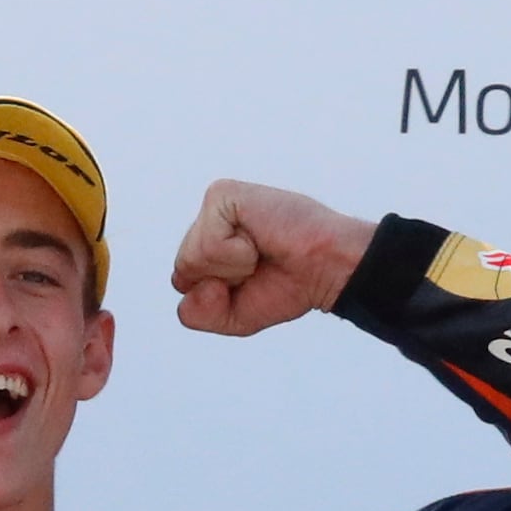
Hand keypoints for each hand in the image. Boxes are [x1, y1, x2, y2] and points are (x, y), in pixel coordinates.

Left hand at [169, 181, 371, 338]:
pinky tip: (260, 237)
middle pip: (183, 270)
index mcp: (206, 246)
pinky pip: (209, 245)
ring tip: (261, 249)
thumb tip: (184, 283)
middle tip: (260, 264)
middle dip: (224, 281)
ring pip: (193, 258)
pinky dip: (238, 253)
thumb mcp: (234, 316)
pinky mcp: (222, 194)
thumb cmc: (288, 285)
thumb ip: (197, 314)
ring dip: (235, 266)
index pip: (182, 282)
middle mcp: (206, 222)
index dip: (218, 297)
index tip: (254, 280)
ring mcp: (213, 206)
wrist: (328, 267)